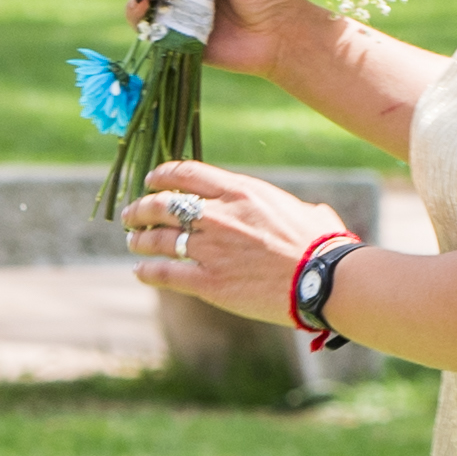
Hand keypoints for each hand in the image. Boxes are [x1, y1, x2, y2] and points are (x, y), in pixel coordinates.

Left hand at [122, 160, 341, 321]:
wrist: (324, 279)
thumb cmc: (323, 246)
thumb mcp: (304, 211)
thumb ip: (289, 210)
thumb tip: (311, 213)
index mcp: (240, 191)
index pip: (186, 173)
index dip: (161, 176)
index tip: (151, 181)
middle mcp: (218, 216)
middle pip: (162, 204)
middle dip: (141, 207)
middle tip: (132, 214)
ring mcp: (210, 249)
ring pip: (158, 239)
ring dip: (140, 239)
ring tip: (133, 241)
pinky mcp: (209, 282)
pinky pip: (166, 273)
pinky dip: (148, 271)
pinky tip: (141, 271)